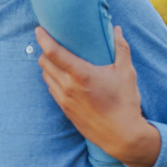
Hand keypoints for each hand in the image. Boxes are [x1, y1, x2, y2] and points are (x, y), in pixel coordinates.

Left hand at [36, 25, 160, 166]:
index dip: (43, 38)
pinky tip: (62, 77)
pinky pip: (52, 90)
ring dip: (48, 65)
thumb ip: (121, 47)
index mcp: (80, 74)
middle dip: (44, 50)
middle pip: (44, 62)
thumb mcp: (127, 72)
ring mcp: (65, 100)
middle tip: (50, 42)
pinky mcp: (66, 111)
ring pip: (46, 76)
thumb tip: (116, 29)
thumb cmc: (125, 102)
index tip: (39, 29)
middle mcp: (68, 86)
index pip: (52, 52)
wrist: (124, 137)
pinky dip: (52, 80)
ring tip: (56, 58)